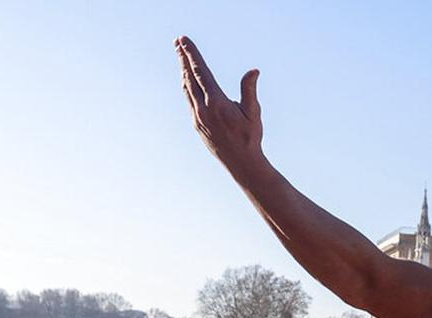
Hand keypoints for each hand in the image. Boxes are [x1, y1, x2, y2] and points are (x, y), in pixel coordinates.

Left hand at [175, 36, 265, 177]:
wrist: (240, 162)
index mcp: (217, 102)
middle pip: (189, 77)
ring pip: (187, 88)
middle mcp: (203, 108)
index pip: (200, 72)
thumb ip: (249, 90)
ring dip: (184, 70)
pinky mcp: (197, 123)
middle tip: (177, 41)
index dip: (191, 54)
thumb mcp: (253, 112)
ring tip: (181, 57)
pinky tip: (187, 80)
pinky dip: (187, 85)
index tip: (183, 40)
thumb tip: (253, 71)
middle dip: (183, 57)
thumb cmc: (250, 137)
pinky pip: (188, 99)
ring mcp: (197, 116)